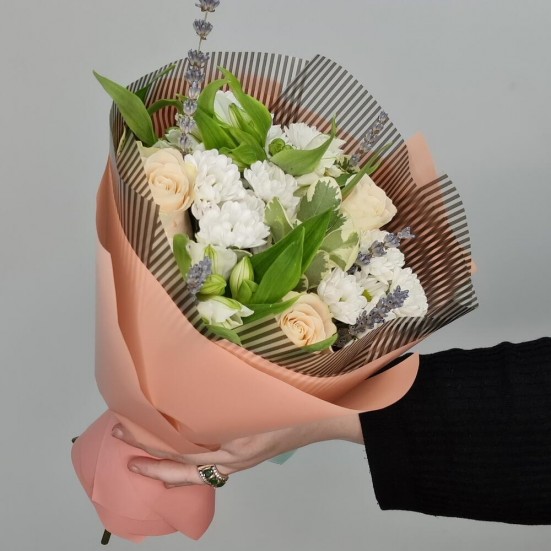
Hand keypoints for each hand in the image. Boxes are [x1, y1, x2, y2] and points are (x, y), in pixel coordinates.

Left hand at [112, 414, 362, 487]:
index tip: (125, 439)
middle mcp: (233, 461)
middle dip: (153, 468)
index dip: (151, 451)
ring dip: (171, 468)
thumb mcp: (250, 399)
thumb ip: (221, 397)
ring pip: (196, 472)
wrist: (320, 417)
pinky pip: (211, 466)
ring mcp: (240, 461)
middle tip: (126, 456)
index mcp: (232, 449)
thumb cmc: (288, 406)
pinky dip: (192, 464)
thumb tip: (188, 381)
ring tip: (147, 458)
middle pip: (184, 472)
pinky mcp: (246, 455)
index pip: (181, 456)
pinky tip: (183, 453)